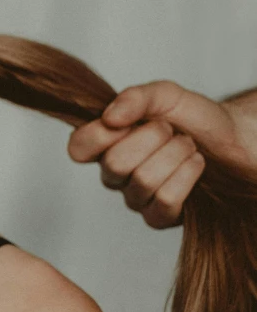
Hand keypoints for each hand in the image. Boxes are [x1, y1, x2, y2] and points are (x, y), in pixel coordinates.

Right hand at [67, 80, 249, 229]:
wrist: (234, 139)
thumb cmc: (194, 118)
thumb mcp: (164, 95)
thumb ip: (135, 98)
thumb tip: (110, 117)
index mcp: (107, 143)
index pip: (78, 148)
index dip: (99, 135)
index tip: (128, 120)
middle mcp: (115, 174)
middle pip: (114, 164)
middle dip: (152, 139)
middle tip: (170, 129)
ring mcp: (136, 197)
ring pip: (144, 181)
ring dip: (175, 155)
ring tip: (187, 145)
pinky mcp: (159, 216)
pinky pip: (165, 200)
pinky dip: (186, 176)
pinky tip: (195, 164)